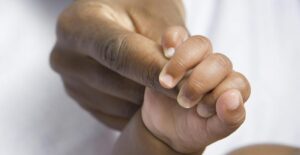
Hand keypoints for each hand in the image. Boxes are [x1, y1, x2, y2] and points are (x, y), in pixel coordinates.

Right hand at [50, 0, 185, 129]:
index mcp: (78, 24)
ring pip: (119, 104)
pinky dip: (137, 109)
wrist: (112, 19)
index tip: (185, 84)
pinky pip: (115, 115)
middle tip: (186, 89)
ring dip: (148, 101)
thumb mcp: (154, 11)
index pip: (117, 53)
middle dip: (155, 89)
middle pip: (117, 82)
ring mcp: (71, 81)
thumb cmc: (135, 9)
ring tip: (166, 85)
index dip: (152, 70)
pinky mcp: (81, 99)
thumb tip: (181, 73)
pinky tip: (148, 93)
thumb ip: (169, 40)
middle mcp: (66, 56)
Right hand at [142, 28, 250, 152]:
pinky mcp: (173, 53)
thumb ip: (229, 119)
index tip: (202, 112)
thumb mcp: (211, 131)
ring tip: (167, 84)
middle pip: (220, 62)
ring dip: (183, 63)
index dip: (220, 96)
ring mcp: (195, 60)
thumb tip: (233, 98)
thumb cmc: (193, 128)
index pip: (238, 82)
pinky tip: (166, 52)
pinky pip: (176, 34)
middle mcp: (215, 70)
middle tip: (184, 102)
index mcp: (230, 88)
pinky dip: (172, 38)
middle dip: (200, 83)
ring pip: (200, 44)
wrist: (165, 128)